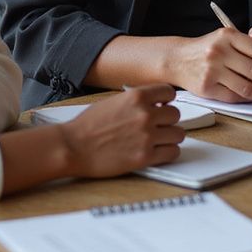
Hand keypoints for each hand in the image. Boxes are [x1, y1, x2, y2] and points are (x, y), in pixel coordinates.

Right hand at [61, 84, 184, 177]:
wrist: (73, 146)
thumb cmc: (89, 125)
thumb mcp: (114, 101)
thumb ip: (137, 102)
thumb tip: (156, 106)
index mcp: (137, 97)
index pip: (169, 93)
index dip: (166, 101)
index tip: (162, 107)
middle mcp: (145, 115)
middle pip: (175, 115)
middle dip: (167, 121)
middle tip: (157, 126)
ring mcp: (147, 136)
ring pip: (178, 134)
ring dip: (169, 137)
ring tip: (158, 140)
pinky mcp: (145, 157)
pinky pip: (172, 153)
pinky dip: (167, 152)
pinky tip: (157, 152)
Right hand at [170, 28, 251, 102]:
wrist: (177, 59)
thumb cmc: (207, 49)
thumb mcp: (225, 38)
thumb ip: (249, 44)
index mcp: (227, 35)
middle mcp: (219, 51)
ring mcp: (212, 70)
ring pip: (247, 87)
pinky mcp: (207, 88)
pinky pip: (234, 97)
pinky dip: (250, 100)